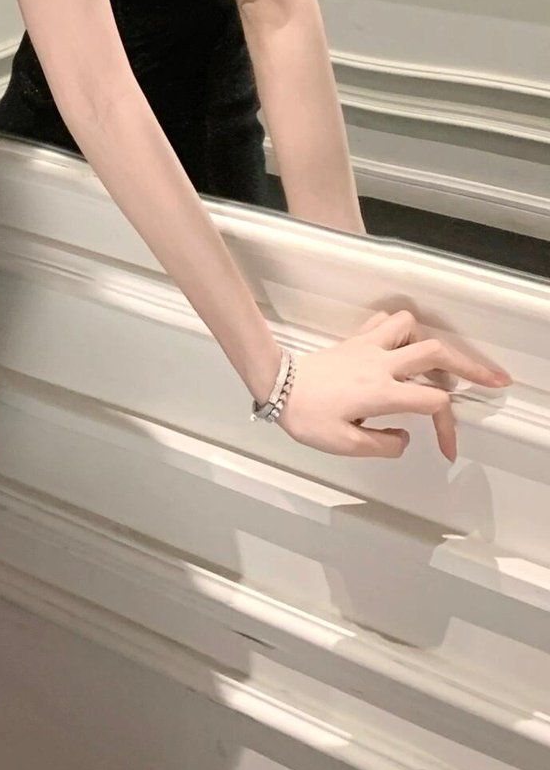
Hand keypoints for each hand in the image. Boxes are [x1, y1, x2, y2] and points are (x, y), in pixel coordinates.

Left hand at [277, 309, 510, 461]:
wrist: (275, 385)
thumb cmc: (305, 416)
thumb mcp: (345, 445)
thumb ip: (384, 445)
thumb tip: (404, 436)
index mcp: (381, 392)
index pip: (433, 401)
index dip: (448, 427)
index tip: (445, 448)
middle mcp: (380, 363)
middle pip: (436, 353)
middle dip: (471, 366)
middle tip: (494, 380)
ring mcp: (367, 346)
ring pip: (410, 326)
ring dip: (431, 342)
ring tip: (440, 365)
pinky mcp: (354, 340)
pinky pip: (384, 322)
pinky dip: (401, 330)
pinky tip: (403, 346)